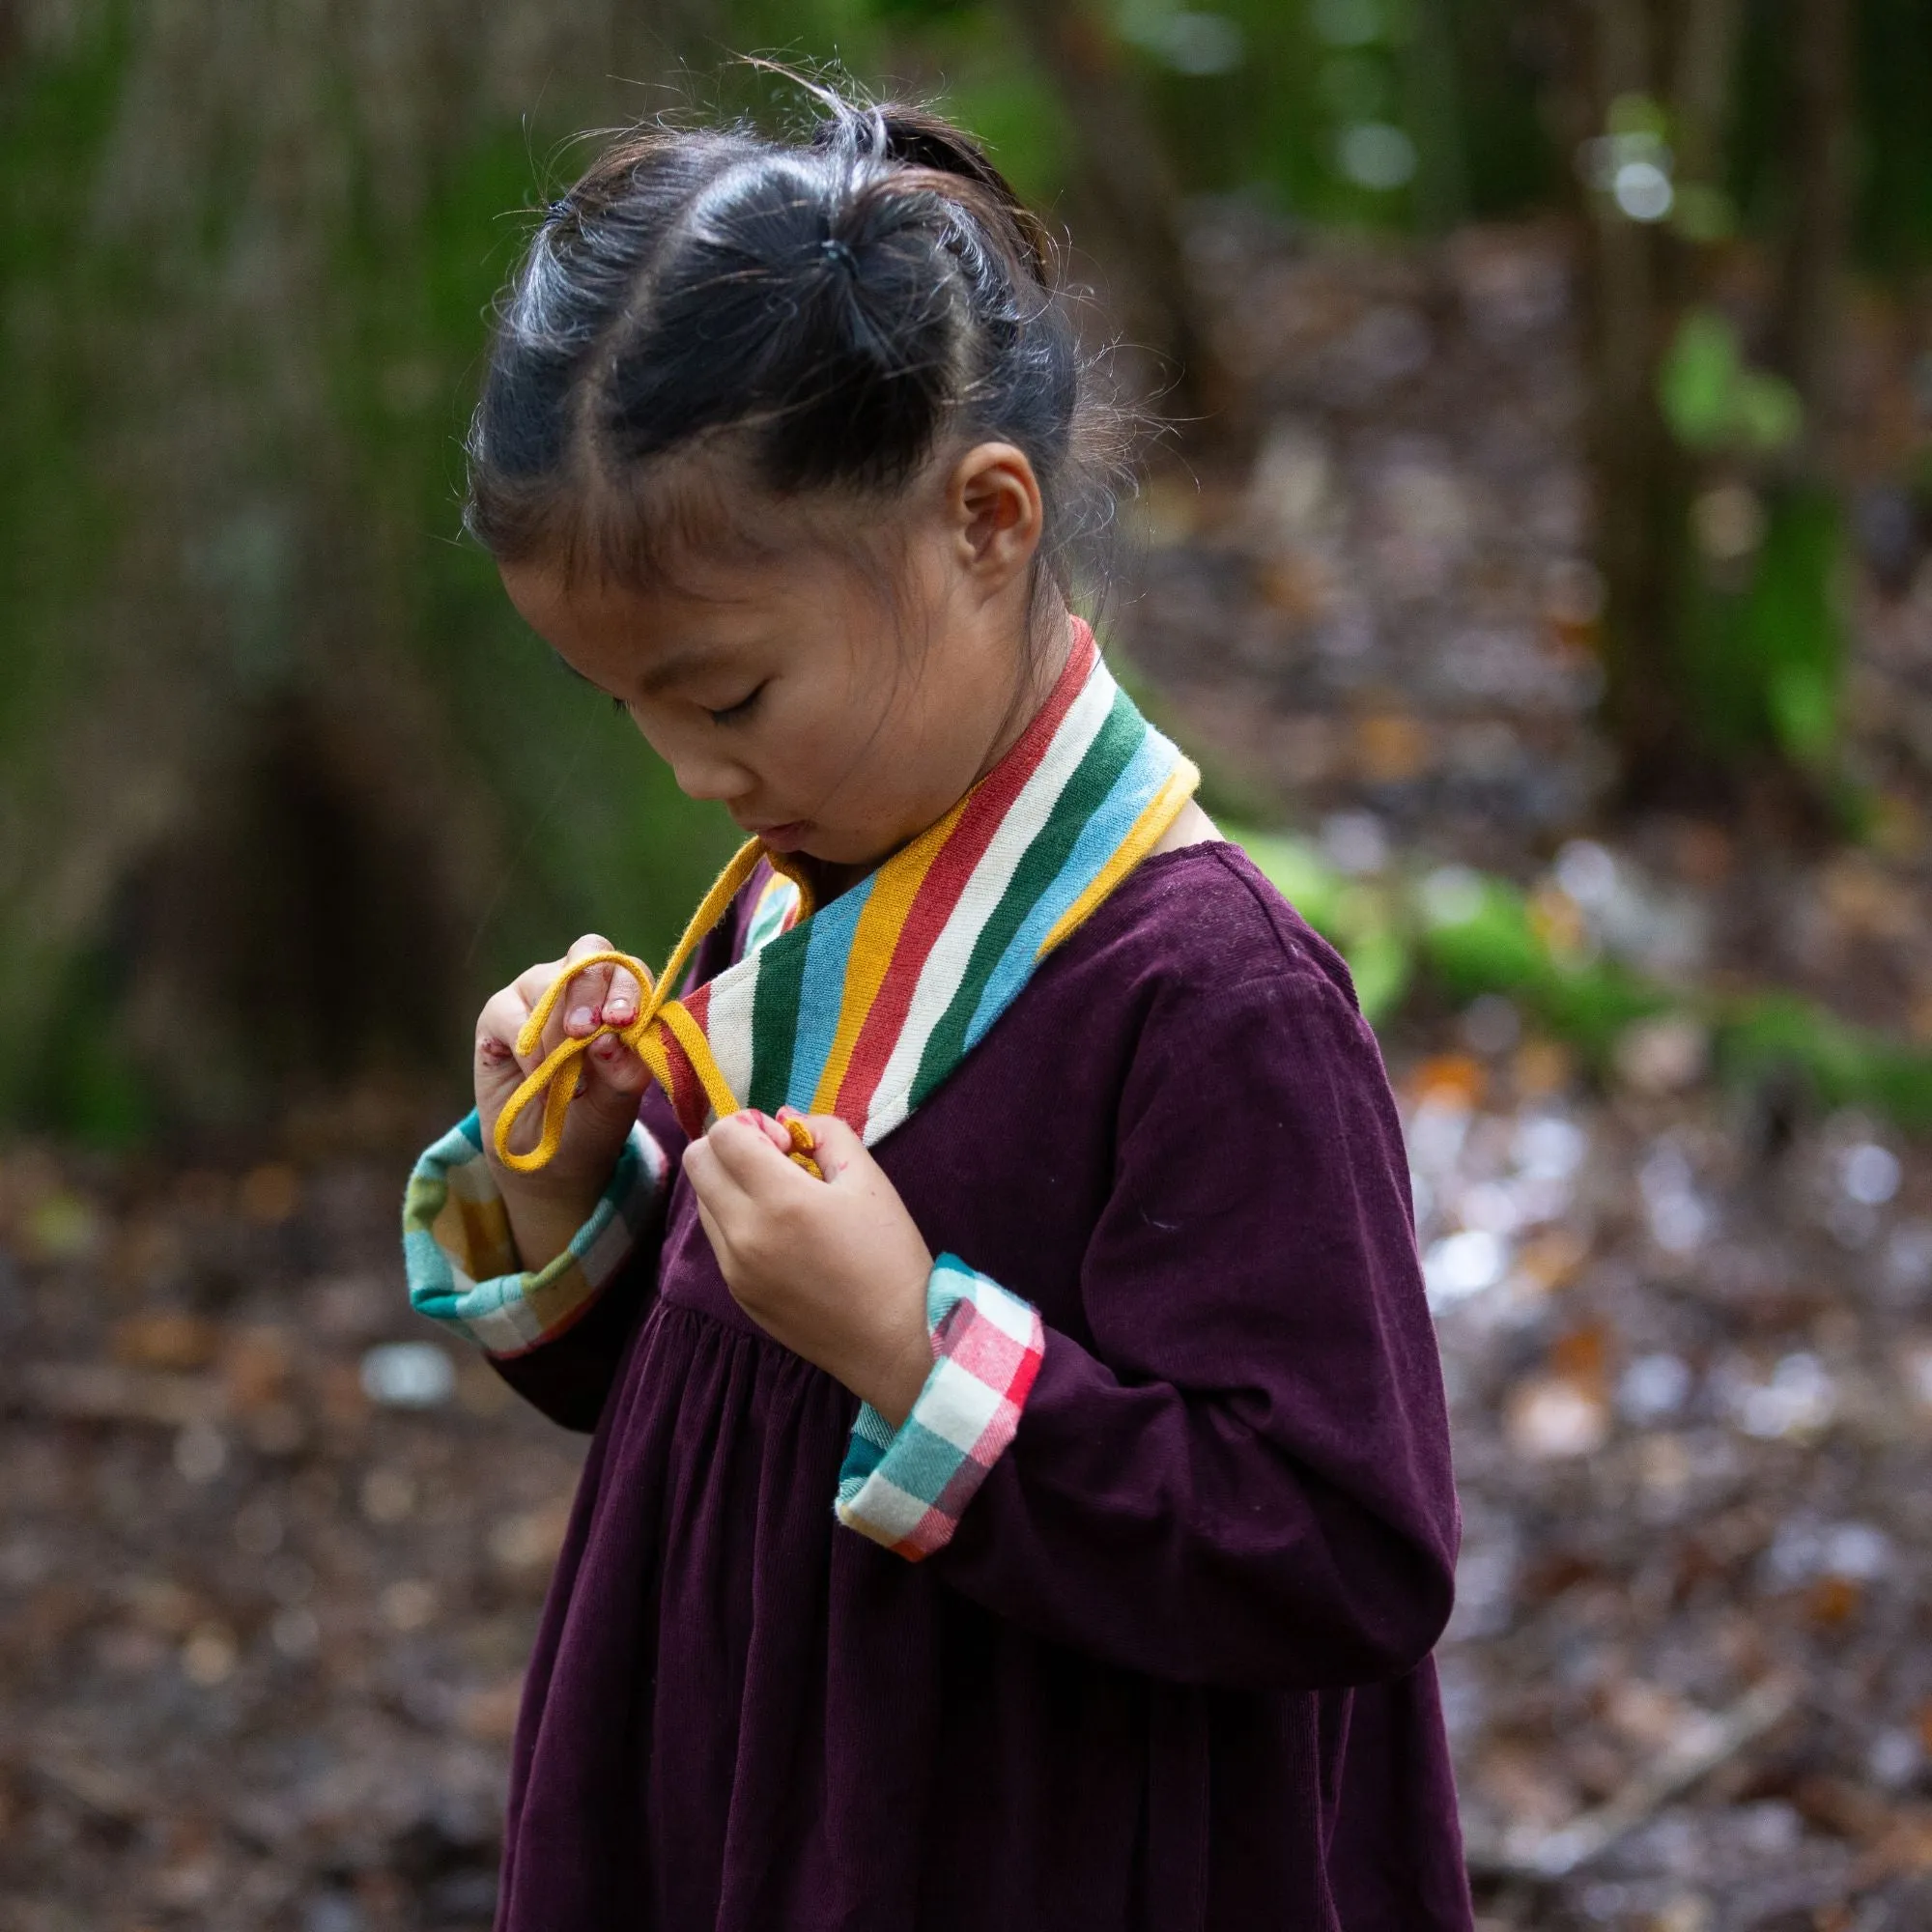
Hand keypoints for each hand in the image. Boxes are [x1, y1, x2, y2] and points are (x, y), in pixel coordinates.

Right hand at [474, 934, 650, 1271]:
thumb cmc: (592, 1119)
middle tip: (583, 1034)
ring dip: (556, 1031)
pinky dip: (526, 1048)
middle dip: (588, 993)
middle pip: (588, 953)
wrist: (546, 1157)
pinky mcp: (499, 1012)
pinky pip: (509, 1011)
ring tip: (563, 1077)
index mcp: (621, 998)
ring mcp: (538, 992)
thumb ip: (623, 1069)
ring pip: (547, 981)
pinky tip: (536, 1077)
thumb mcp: (617, 1100)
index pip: (630, 970)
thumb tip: (610, 1038)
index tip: (621, 1022)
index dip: (626, 989)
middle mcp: (581, 984)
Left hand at [682, 1109, 933, 1425]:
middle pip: (697, 1161)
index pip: (723, 1134)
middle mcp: (744, 1233)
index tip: (789, 1144)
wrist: (893, 1341)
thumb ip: (826, 1133)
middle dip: (731, 1147)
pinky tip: (782, 1237)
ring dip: (730, 1184)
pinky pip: (718, 1239)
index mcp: (780, 1200)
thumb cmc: (890, 1256)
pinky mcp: (737, 1293)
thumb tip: (788, 1121)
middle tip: (776, 1163)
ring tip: (781, 1202)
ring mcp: (734, 1268)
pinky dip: (737, 1222)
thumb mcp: (869, 1180)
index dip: (753, 1124)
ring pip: (702, 1201)